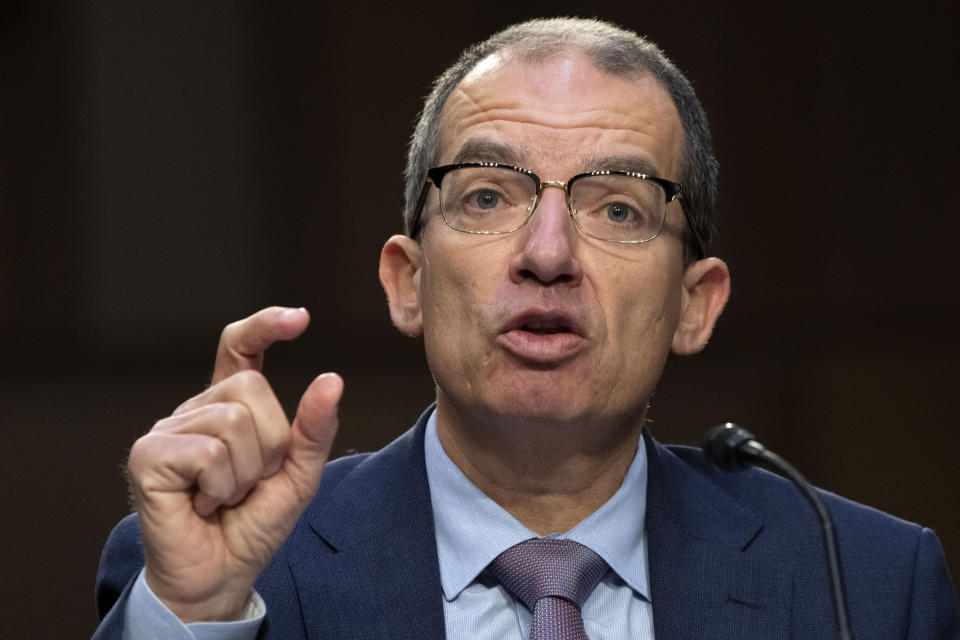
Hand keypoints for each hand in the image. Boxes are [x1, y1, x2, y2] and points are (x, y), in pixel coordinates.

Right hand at [126, 306, 341, 621]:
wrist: (222, 574)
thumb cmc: (254, 522)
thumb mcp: (299, 475)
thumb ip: (314, 429)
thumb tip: (331, 379)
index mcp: (228, 407)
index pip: (239, 348)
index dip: (264, 326)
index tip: (299, 319)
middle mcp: (195, 410)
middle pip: (251, 388)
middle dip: (270, 443)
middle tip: (250, 482)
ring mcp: (167, 430)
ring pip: (233, 420)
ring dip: (245, 472)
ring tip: (225, 495)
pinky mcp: (147, 455)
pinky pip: (208, 451)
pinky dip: (220, 485)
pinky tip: (202, 503)